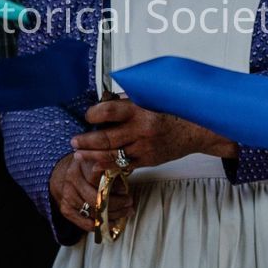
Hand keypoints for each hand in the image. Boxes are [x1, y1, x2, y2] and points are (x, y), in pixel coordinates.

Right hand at [48, 151, 119, 234]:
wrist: (61, 175)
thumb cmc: (85, 168)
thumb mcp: (97, 161)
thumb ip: (111, 167)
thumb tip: (126, 177)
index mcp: (81, 164)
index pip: (99, 177)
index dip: (115, 185)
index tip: (125, 189)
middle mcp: (72, 180)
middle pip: (97, 198)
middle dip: (117, 203)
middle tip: (129, 203)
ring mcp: (68, 196)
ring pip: (94, 212)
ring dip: (113, 215)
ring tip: (125, 213)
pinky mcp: (66, 210)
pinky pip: (86, 223)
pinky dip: (101, 225)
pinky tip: (112, 224)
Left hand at [71, 99, 232, 170]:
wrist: (194, 130)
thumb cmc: (171, 111)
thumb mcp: (150, 99)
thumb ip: (127, 101)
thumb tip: (103, 100)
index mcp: (140, 110)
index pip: (110, 111)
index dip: (94, 113)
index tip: (87, 115)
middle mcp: (141, 130)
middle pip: (106, 138)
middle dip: (86, 141)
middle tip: (73, 141)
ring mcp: (144, 148)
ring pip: (112, 155)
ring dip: (92, 156)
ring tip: (78, 155)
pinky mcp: (147, 161)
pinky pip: (124, 166)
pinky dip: (108, 167)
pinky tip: (96, 166)